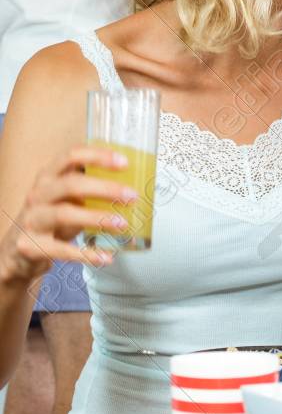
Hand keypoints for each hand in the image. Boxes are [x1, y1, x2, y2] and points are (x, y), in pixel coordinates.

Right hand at [0, 146, 135, 282]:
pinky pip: (61, 250)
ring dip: (97, 218)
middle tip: (132, 196)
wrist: (16, 251)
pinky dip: (87, 254)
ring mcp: (31, 220)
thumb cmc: (50, 219)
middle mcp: (37, 195)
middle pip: (71, 184)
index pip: (71, 156)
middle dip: (105, 189)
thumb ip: (91, 190)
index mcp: (48, 178)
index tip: (125, 162)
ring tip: (122, 224)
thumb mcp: (66, 199)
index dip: (98, 156)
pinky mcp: (30, 246)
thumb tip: (133, 188)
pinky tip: (106, 257)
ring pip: (64, 214)